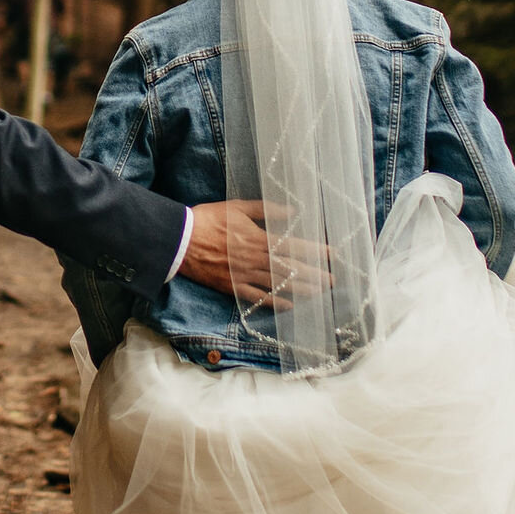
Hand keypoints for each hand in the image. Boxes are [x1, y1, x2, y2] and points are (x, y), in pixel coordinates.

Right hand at [179, 202, 325, 306]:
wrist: (180, 240)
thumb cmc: (209, 219)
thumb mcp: (238, 207)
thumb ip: (266, 210)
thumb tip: (291, 211)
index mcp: (259, 239)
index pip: (294, 246)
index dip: (315, 250)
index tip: (332, 254)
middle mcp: (255, 260)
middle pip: (291, 269)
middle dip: (315, 274)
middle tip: (333, 280)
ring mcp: (244, 276)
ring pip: (279, 285)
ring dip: (301, 289)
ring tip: (319, 293)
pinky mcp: (232, 287)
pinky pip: (257, 298)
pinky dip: (274, 302)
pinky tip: (289, 306)